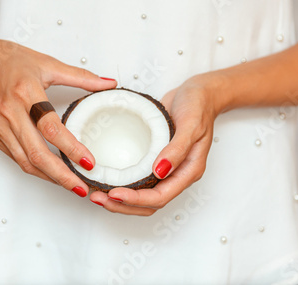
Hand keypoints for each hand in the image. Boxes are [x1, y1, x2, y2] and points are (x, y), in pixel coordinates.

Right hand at [0, 34, 116, 196]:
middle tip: (82, 186)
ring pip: (25, 161)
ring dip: (50, 177)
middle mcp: (10, 113)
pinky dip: (35, 168)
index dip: (71, 148)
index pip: (51, 127)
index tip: (89, 161)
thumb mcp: (47, 63)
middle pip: (37, 153)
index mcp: (27, 93)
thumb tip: (108, 82)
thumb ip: (81, 77)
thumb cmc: (8, 61)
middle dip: (62, 175)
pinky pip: (16, 158)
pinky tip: (51, 173)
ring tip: (71, 185)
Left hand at [90, 73, 221, 214]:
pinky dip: (122, 183)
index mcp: (188, 171)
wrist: (199, 93)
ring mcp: (166, 168)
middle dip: (123, 205)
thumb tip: (160, 171)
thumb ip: (177, 149)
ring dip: (120, 199)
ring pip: (142, 195)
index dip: (136, 200)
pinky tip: (106, 179)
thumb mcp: (192, 124)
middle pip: (149, 203)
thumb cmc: (199, 106)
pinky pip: (138, 178)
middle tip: (98, 198)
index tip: (114, 194)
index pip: (161, 197)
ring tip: (97, 194)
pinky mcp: (155, 158)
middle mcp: (176, 174)